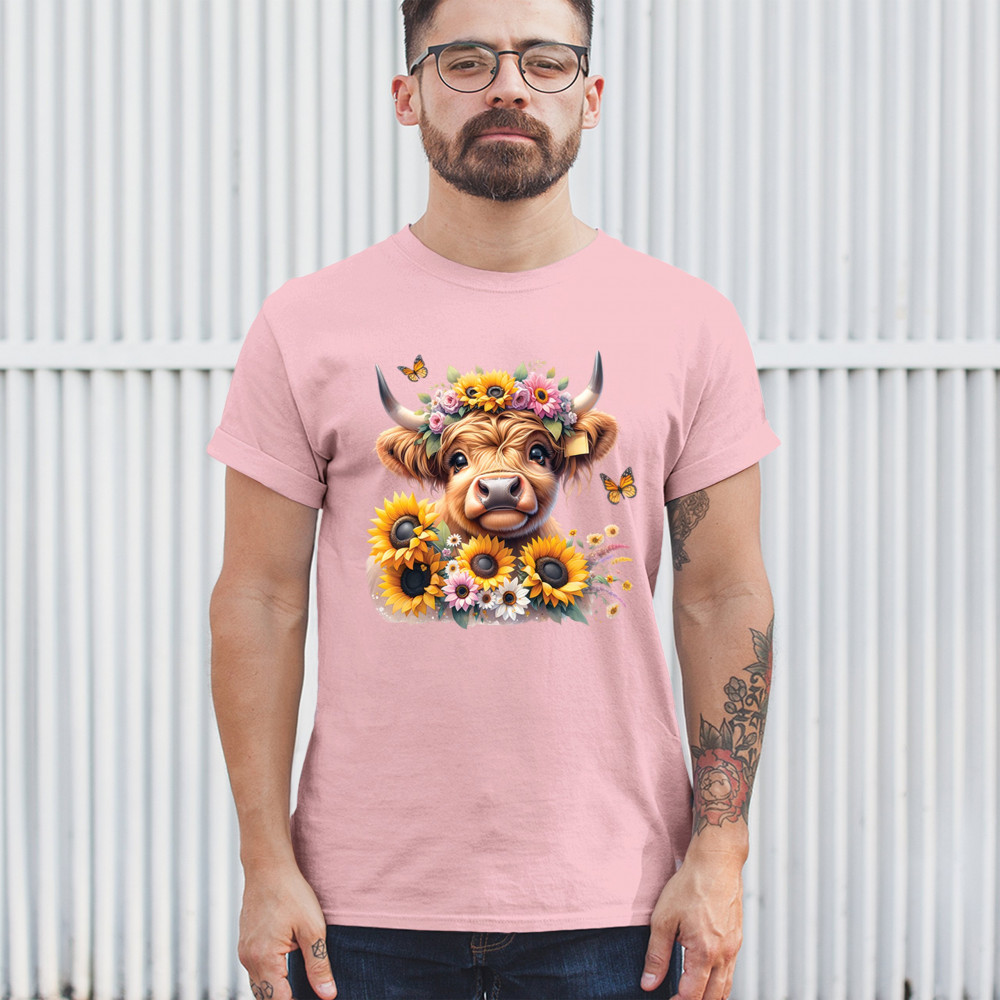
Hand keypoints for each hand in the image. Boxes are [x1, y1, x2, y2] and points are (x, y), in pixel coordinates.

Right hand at [238, 857, 337, 999]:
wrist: (268, 866)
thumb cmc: (291, 893)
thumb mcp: (312, 928)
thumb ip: (318, 965)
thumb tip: (328, 995)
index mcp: (265, 959)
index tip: (313, 998)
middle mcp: (248, 959)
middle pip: (265, 997)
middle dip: (285, 999)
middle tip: (309, 994)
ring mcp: (244, 951)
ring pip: (258, 986)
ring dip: (276, 990)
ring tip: (299, 988)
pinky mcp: (245, 942)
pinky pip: (255, 970)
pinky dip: (269, 977)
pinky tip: (285, 970)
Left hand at [640, 850, 742, 998]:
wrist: (716, 862)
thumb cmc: (689, 886)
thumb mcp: (663, 919)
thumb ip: (656, 955)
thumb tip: (648, 984)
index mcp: (704, 953)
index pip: (692, 995)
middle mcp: (724, 955)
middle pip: (713, 997)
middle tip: (677, 999)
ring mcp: (734, 948)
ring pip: (726, 987)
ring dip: (709, 997)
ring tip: (691, 995)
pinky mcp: (737, 938)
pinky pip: (731, 971)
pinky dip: (719, 982)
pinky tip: (706, 977)